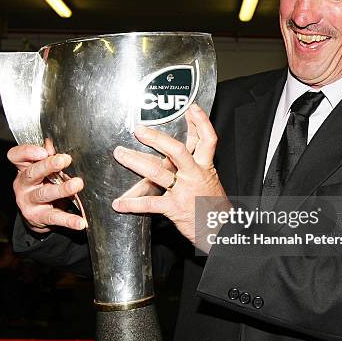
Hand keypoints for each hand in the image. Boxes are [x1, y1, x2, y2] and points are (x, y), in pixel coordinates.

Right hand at [7, 143, 85, 232]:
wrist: (38, 214)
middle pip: (32, 173)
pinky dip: (69, 220)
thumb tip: (51, 143)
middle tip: (64, 160)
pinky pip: (55, 217)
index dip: (28, 152)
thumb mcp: (43, 170)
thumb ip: (47, 157)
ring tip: (77, 184)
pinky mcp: (38, 217)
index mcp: (23, 168)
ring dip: (62, 188)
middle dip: (48, 166)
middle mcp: (23, 184)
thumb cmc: (43, 184)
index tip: (44, 151)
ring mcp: (29, 202)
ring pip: (45, 193)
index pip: (16, 156)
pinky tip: (80, 222)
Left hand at [112, 104, 230, 248]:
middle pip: (176, 150)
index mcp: (205, 167)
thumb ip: (196, 165)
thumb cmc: (214, 206)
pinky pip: (150, 204)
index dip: (201, 122)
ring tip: (120, 154)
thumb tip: (187, 148)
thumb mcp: (210, 180)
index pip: (207, 140)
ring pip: (157, 172)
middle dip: (156, 138)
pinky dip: (132, 203)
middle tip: (139, 130)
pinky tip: (119, 203)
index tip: (192, 108)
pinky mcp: (174, 208)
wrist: (222, 231)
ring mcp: (184, 191)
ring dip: (136, 162)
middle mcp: (194, 175)